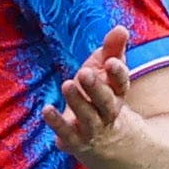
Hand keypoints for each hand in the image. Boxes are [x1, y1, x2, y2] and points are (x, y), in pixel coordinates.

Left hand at [42, 26, 137, 161]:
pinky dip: (57, 122)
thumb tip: (121, 28)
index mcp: (117, 93)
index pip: (122, 84)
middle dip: (96, 88)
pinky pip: (66, 133)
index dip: (118, 73)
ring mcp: (92, 128)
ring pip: (87, 116)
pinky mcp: (75, 140)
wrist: (100, 137)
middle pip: (105, 102)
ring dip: (77, 101)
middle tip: (84, 73)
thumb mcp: (104, 69)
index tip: (111, 62)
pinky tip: (46, 109)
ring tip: (66, 84)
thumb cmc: (99, 92)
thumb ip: (112, 49)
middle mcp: (107, 112)